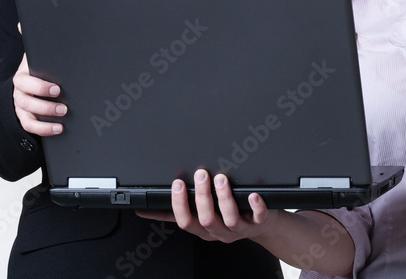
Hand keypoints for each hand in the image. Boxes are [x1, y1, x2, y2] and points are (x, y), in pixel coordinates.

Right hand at [12, 24, 65, 134]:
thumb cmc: (37, 68)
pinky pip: (30, 126)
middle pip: (26, 99)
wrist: (26, 85)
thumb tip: (22, 22)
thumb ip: (33, 41)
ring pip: (28, 113)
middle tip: (63, 104)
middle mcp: (19, 91)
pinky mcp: (24, 118)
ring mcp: (20, 105)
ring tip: (64, 114)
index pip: (25, 81)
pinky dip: (44, 129)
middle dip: (45, 103)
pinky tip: (59, 128)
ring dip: (46, 116)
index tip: (57, 89)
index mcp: (23, 74)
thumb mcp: (36, 55)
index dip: (40, 87)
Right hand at [137, 169, 276, 243]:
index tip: (177, 184)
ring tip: (220, 178)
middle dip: (202, 196)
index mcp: (202, 228)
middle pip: (206, 219)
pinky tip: (251, 194)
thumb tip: (145, 210)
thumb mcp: (197, 216)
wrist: (260, 226)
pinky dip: (255, 205)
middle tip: (200, 174)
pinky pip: (258, 217)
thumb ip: (174, 212)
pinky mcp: (258, 222)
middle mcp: (219, 230)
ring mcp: (239, 228)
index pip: (185, 221)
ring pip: (229, 218)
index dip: (180, 204)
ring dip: (224, 197)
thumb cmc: (225, 216)